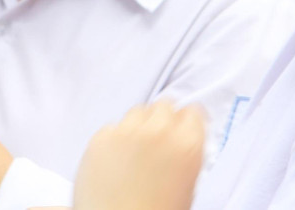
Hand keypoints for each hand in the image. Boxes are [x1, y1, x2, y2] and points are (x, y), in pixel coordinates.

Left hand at [73, 101, 204, 209]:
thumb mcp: (187, 187)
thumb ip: (185, 157)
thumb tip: (180, 144)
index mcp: (187, 145)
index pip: (193, 112)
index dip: (187, 123)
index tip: (182, 129)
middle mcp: (159, 130)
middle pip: (164, 106)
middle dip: (162, 121)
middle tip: (157, 142)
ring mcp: (127, 131)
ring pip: (137, 112)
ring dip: (139, 126)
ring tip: (134, 153)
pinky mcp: (100, 137)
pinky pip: (112, 128)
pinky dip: (114, 139)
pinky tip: (115, 161)